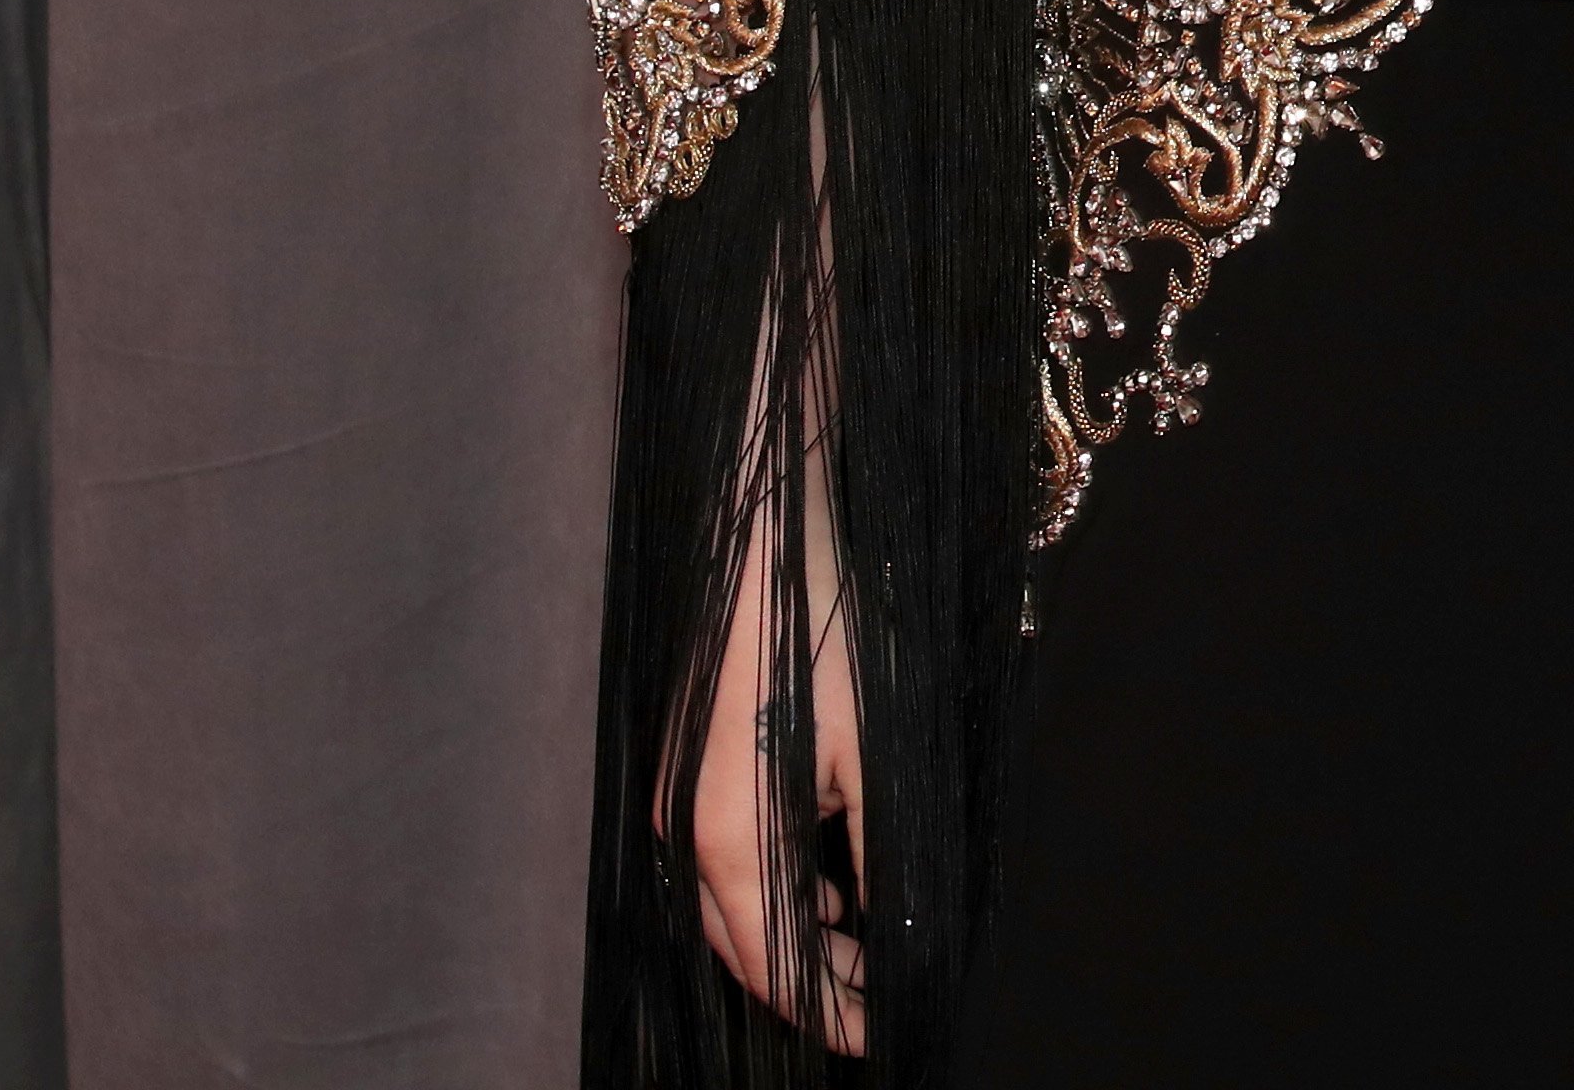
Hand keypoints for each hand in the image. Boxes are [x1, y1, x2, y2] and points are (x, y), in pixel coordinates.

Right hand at [689, 499, 866, 1048]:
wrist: (769, 537)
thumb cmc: (826, 638)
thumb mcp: (877, 755)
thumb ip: (879, 856)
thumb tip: (895, 933)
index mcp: (730, 837)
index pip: (774, 965)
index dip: (829, 1010)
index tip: (881, 1036)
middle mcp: (686, 830)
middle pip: (743, 947)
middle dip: (811, 986)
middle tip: (877, 1005)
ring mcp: (678, 800)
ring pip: (732, 906)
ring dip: (793, 940)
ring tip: (865, 955)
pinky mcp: (688, 773)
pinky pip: (726, 862)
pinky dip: (775, 893)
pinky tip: (828, 889)